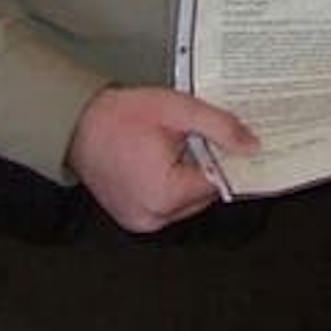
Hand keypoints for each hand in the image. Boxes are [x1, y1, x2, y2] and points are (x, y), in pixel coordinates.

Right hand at [65, 84, 256, 233]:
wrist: (78, 124)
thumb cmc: (121, 116)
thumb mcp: (179, 110)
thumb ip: (220, 127)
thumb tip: (251, 146)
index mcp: (165, 195)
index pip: (217, 183)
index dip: (228, 159)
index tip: (235, 142)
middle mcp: (153, 216)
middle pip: (203, 194)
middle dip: (207, 165)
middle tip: (197, 138)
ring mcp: (141, 220)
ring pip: (187, 200)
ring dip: (189, 175)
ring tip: (174, 147)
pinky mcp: (134, 217)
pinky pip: (167, 204)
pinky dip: (172, 184)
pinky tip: (162, 160)